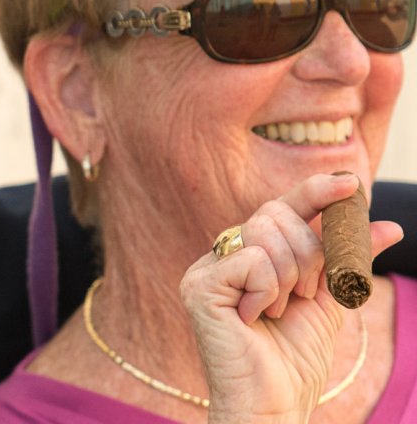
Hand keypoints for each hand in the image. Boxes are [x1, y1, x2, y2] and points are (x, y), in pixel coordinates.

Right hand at [179, 173, 402, 422]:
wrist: (272, 403)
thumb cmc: (294, 359)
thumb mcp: (331, 299)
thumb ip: (348, 259)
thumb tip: (388, 226)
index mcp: (246, 254)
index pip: (281, 208)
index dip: (314, 192)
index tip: (352, 183)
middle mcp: (220, 256)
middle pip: (274, 215)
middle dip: (308, 253)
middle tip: (305, 294)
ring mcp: (204, 270)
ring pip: (265, 235)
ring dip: (291, 277)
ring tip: (279, 311)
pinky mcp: (198, 287)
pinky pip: (252, 261)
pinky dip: (268, 291)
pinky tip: (256, 317)